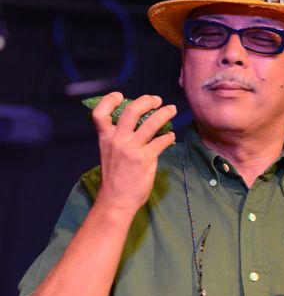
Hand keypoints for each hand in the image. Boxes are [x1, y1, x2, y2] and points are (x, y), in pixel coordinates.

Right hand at [91, 92, 176, 213]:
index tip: (119, 95)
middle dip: (147, 101)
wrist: (116, 200)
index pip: (100, 113)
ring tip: (171, 110)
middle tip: (157, 100)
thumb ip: (117, 139)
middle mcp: (118, 140)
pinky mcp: (145, 159)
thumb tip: (136, 126)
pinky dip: (168, 137)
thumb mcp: (108, 154)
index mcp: (105, 138)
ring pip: (151, 123)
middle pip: (132, 110)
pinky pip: (161, 141)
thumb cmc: (114, 179)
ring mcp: (132, 149)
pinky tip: (171, 137)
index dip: (109, 100)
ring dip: (164, 113)